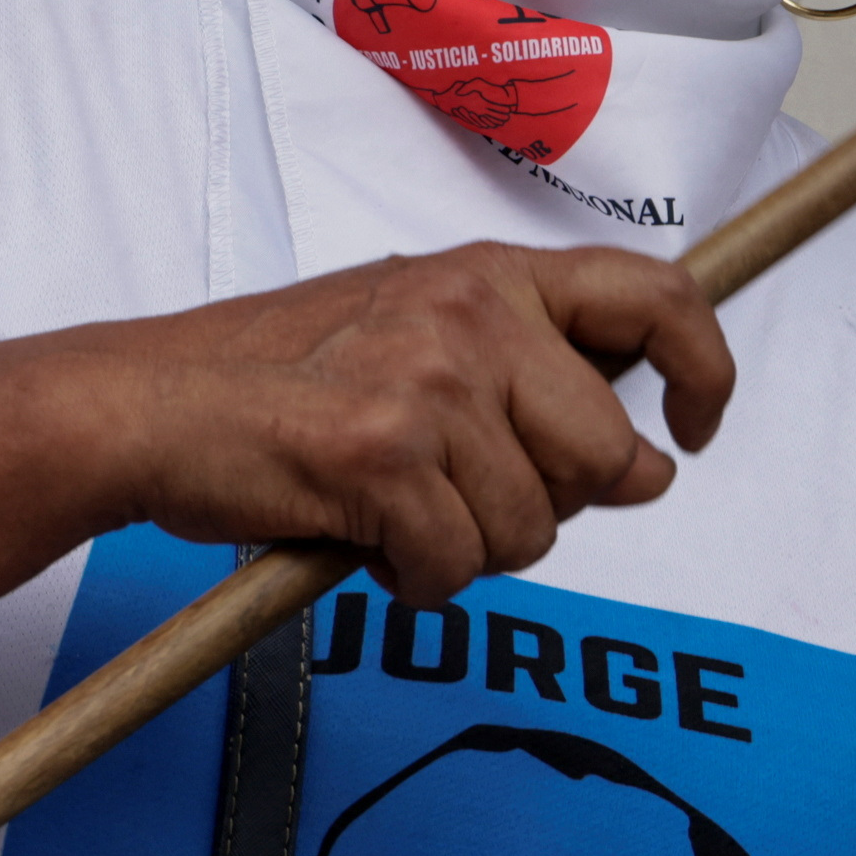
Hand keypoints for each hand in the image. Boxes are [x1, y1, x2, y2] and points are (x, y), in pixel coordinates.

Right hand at [63, 243, 734, 597]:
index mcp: (491, 274)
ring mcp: (429, 383)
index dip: (704, 369)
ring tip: (401, 518)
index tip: (695, 430)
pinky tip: (368, 547)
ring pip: (533, 527)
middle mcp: (473, 315)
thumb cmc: (283, 380)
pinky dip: (417, 580)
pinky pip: (456, 565)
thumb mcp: (418, 330)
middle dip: (556, 508)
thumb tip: (643, 460)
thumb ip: (528, 370)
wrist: (151, 407)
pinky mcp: (382, 457)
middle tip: (474, 508)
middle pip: (606, 454)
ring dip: (473, 551)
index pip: (656, 297)